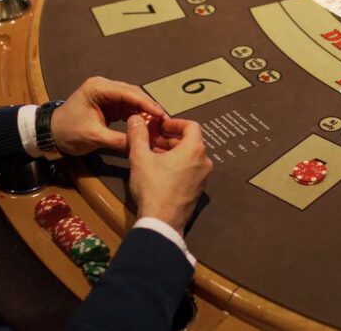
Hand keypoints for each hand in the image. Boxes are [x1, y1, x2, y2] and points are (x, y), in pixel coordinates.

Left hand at [51, 76, 165, 155]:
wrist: (50, 135)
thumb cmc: (68, 132)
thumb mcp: (93, 137)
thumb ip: (118, 140)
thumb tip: (140, 146)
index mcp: (98, 88)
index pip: (128, 93)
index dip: (146, 103)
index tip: (161, 114)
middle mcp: (104, 87)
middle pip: (133, 94)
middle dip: (148, 107)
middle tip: (164, 120)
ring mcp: (107, 95)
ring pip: (132, 101)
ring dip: (144, 112)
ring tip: (158, 124)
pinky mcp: (109, 105)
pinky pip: (128, 108)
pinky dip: (137, 116)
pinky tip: (147, 125)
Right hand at [127, 115, 212, 232]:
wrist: (162, 222)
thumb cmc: (153, 186)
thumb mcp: (140, 157)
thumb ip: (138, 134)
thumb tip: (136, 118)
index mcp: (195, 149)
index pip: (191, 125)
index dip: (174, 122)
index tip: (160, 126)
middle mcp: (204, 161)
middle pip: (190, 141)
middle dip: (170, 138)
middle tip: (152, 141)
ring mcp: (204, 177)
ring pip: (190, 156)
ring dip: (173, 152)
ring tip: (153, 155)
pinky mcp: (199, 190)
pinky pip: (190, 170)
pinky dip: (178, 165)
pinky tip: (160, 171)